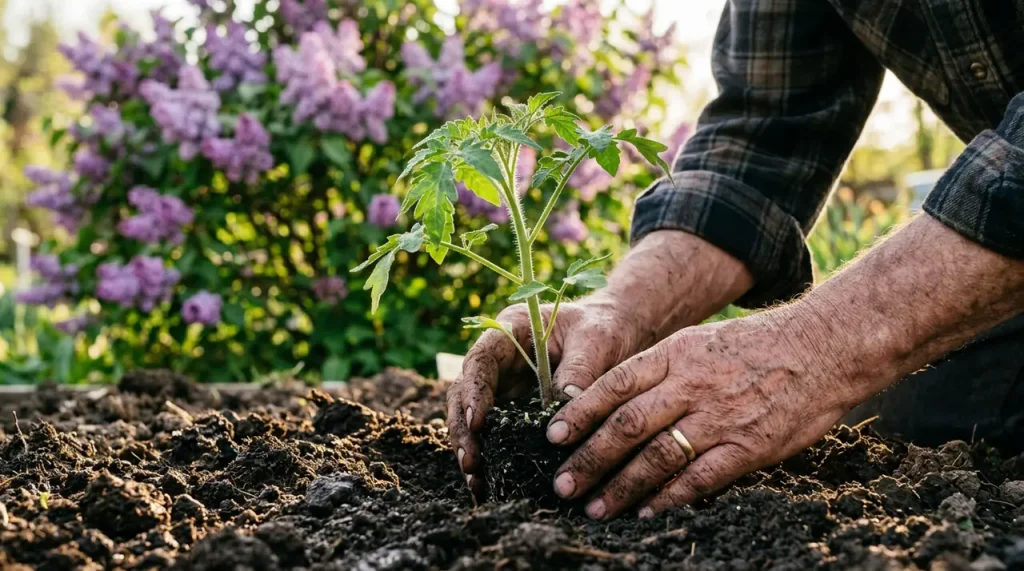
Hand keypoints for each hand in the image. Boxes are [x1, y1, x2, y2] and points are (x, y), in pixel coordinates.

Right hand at [446, 296, 644, 495]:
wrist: (617, 331)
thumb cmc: (604, 327)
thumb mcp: (596, 341)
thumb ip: (578, 370)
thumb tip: (562, 409)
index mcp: (510, 331)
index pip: (480, 360)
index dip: (474, 391)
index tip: (477, 422)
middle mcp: (499, 360)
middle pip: (465, 392)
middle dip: (464, 428)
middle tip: (471, 463)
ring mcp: (504, 386)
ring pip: (472, 417)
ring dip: (471, 448)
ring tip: (477, 482)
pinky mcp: (515, 410)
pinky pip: (496, 434)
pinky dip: (492, 457)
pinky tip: (490, 484)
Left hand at [544, 313, 856, 519]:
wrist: (823, 346)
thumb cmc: (756, 345)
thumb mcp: (699, 341)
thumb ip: (659, 369)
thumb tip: (613, 402)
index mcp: (675, 353)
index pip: (614, 384)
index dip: (579, 413)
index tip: (552, 437)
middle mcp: (691, 384)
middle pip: (627, 425)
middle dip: (589, 458)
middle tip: (562, 485)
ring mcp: (720, 416)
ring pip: (657, 456)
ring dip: (621, 486)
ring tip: (596, 508)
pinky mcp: (748, 446)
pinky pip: (700, 477)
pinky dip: (669, 497)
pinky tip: (646, 511)